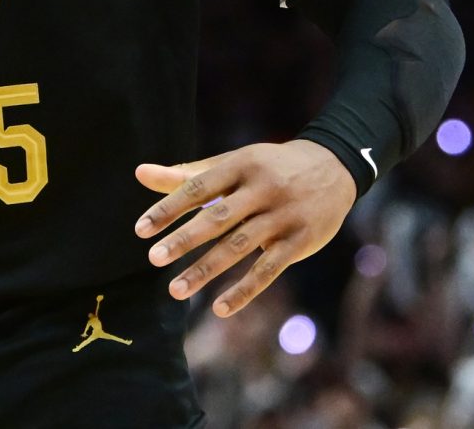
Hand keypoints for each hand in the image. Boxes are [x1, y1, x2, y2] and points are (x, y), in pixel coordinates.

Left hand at [134, 141, 356, 316]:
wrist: (334, 167)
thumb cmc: (268, 167)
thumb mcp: (231, 164)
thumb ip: (186, 174)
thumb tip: (139, 173)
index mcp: (240, 166)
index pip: (197, 188)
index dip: (168, 209)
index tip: (141, 230)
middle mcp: (262, 190)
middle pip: (217, 218)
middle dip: (184, 240)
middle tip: (153, 259)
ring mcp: (283, 217)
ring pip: (240, 247)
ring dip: (206, 270)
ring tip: (176, 290)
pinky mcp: (301, 242)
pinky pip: (269, 270)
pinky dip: (244, 290)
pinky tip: (219, 308)